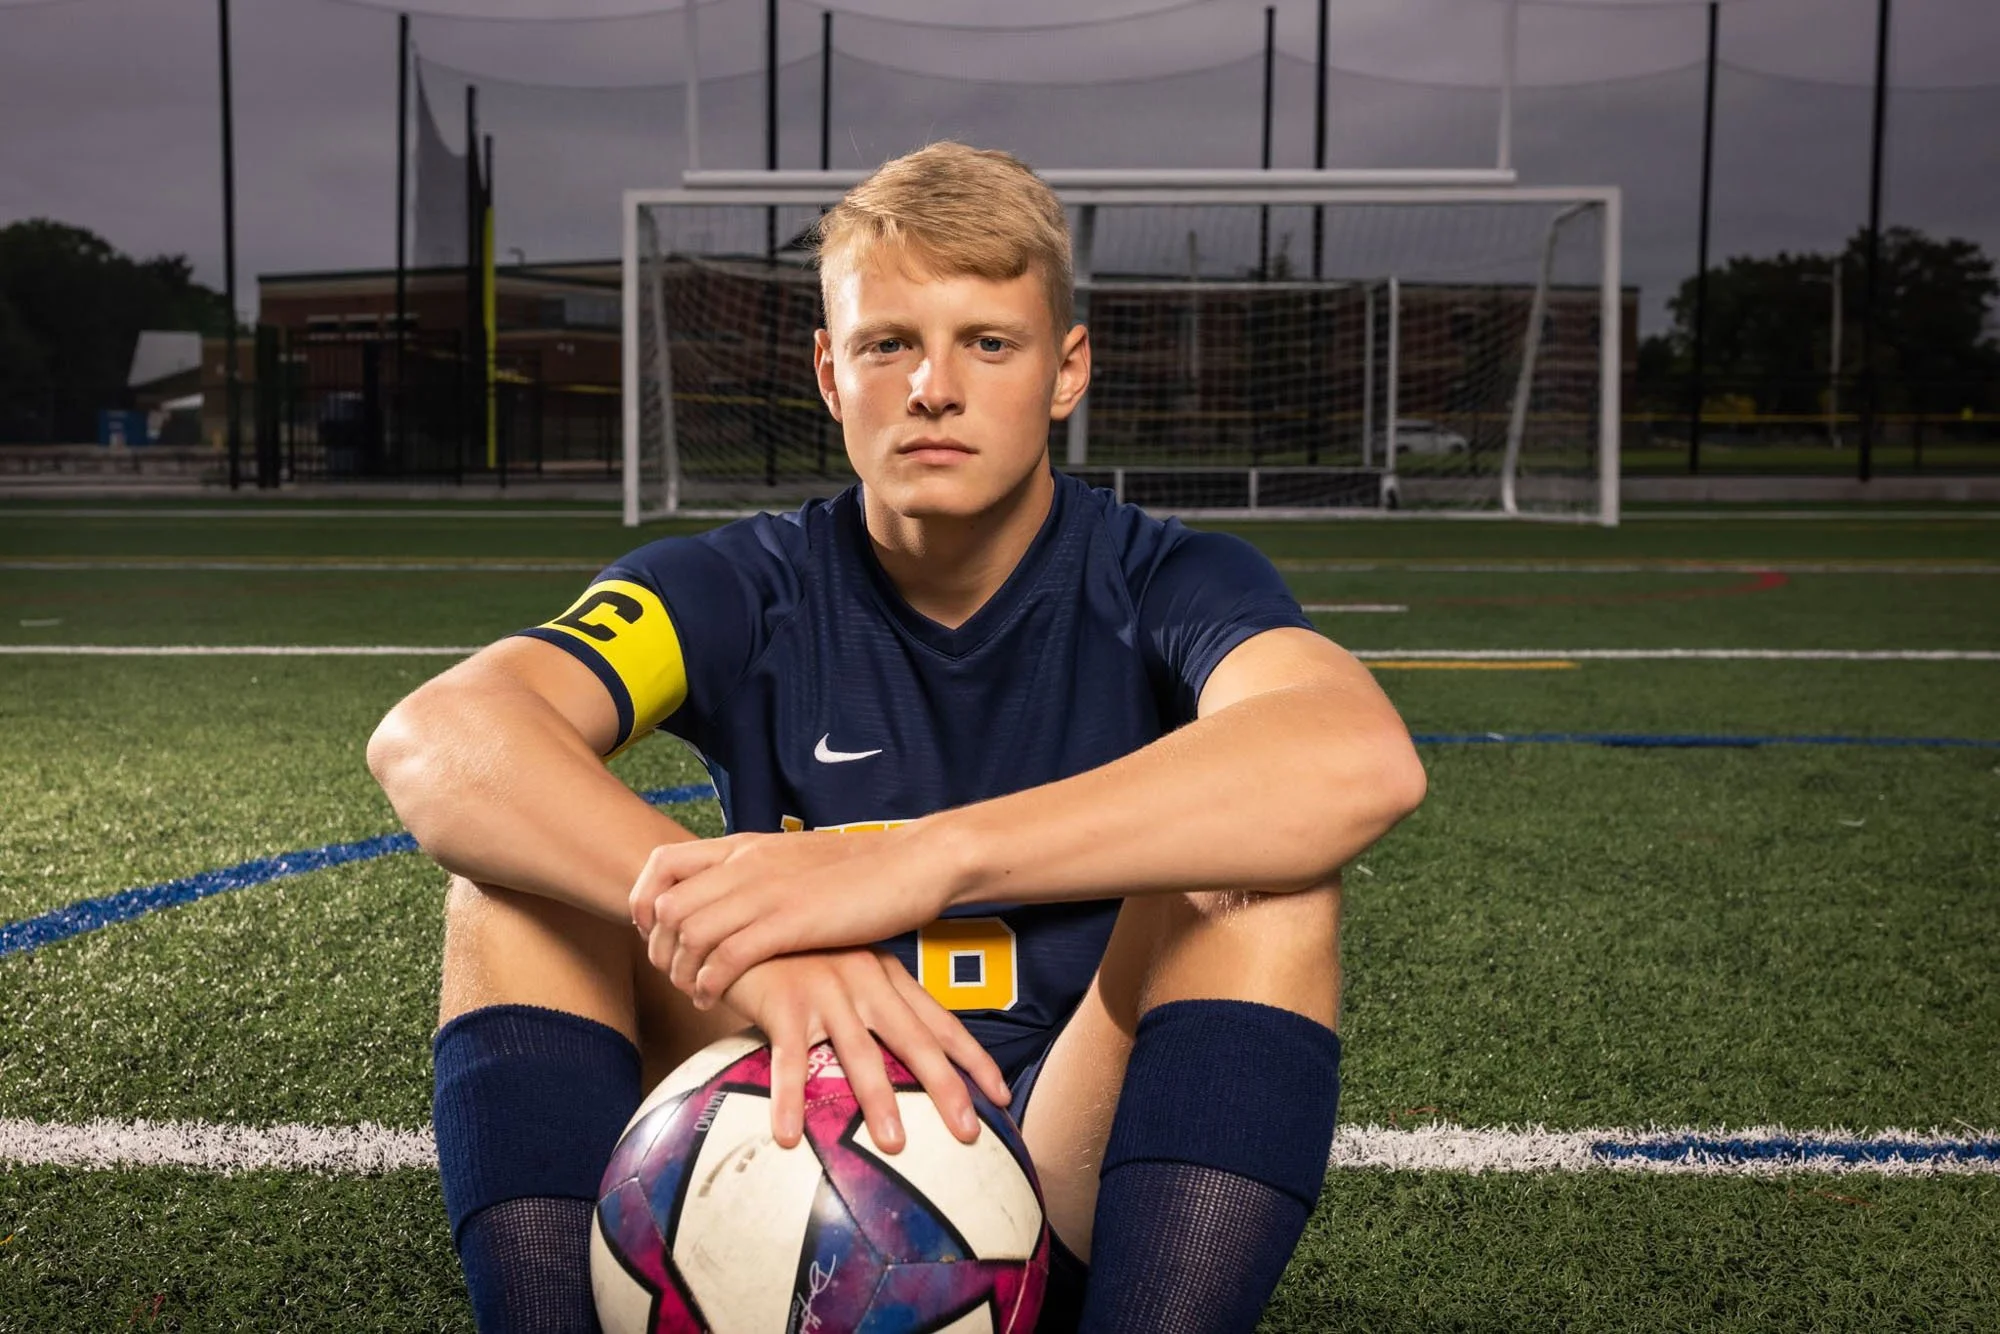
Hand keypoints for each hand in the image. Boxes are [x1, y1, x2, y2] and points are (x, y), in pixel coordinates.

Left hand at [631, 825, 962, 1007]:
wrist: (914, 862)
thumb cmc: (863, 869)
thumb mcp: (798, 861)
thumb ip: (762, 873)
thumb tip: (738, 898)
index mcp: (747, 846)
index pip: (662, 864)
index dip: (644, 902)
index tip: (656, 934)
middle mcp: (746, 864)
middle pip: (665, 906)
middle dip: (658, 949)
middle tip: (673, 975)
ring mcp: (766, 891)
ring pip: (688, 933)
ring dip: (680, 972)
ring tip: (694, 993)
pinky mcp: (790, 922)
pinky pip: (725, 956)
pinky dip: (709, 983)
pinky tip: (714, 999)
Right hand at [717, 947, 1010, 1153]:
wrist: (743, 916)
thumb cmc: (797, 953)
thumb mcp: (846, 969)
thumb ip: (873, 1006)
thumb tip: (900, 1060)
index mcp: (887, 976)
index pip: (942, 1023)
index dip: (974, 1060)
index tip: (1002, 1095)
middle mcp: (866, 981)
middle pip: (916, 1040)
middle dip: (946, 1088)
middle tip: (969, 1133)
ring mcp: (826, 989)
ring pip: (860, 1053)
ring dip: (879, 1101)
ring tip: (895, 1145)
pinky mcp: (784, 1002)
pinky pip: (788, 1059)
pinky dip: (789, 1099)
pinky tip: (789, 1137)